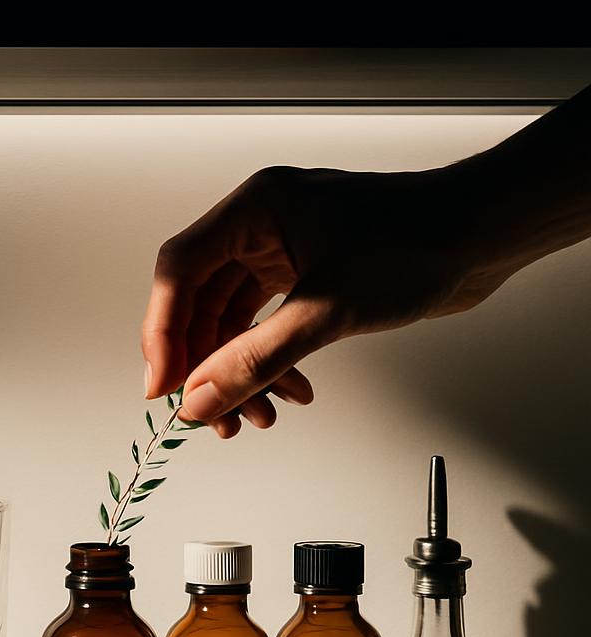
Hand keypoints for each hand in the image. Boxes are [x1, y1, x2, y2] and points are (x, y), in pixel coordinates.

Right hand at [141, 163, 512, 437]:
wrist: (483, 236)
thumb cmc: (419, 242)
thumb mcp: (326, 312)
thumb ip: (256, 361)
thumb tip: (201, 399)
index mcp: (254, 211)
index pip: (179, 271)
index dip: (162, 333)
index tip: (163, 387)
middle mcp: (260, 228)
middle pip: (200, 303)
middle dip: (205, 364)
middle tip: (210, 413)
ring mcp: (282, 253)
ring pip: (232, 322)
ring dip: (239, 372)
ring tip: (255, 415)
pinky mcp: (305, 277)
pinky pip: (265, 327)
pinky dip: (270, 364)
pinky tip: (291, 392)